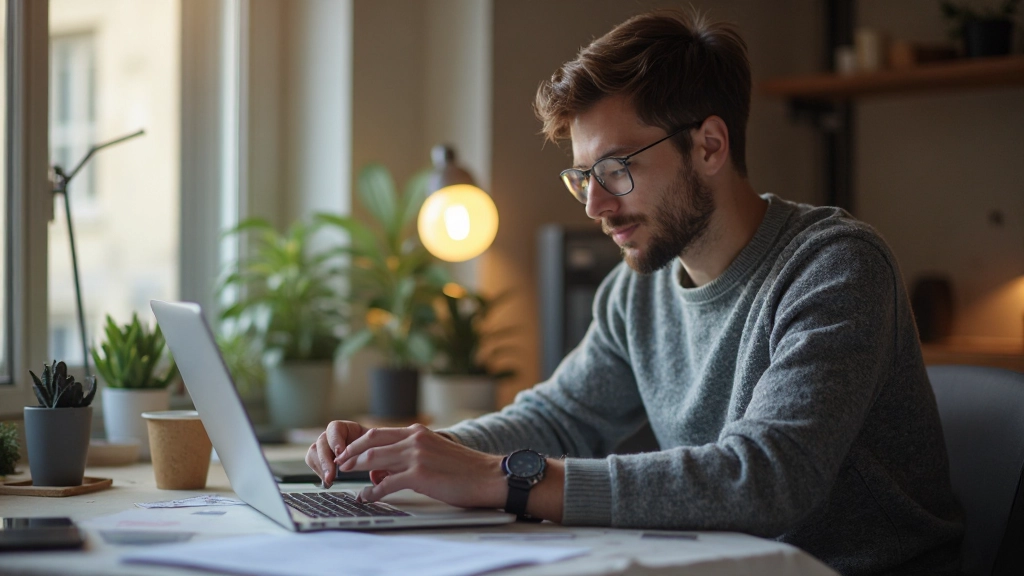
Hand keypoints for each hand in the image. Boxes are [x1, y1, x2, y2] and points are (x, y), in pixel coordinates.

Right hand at [304, 420, 370, 486]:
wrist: (371, 457)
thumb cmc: (372, 449)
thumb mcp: (372, 446)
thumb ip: (366, 449)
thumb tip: (357, 459)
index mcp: (344, 428)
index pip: (334, 428)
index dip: (335, 441)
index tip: (340, 453)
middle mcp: (331, 436)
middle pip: (321, 442)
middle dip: (325, 460)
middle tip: (332, 474)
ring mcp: (324, 447)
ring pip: (313, 452)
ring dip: (321, 467)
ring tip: (330, 479)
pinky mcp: (321, 459)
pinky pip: (313, 463)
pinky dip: (319, 472)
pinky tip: (328, 481)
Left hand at [333, 423, 506, 508]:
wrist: (488, 476)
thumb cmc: (465, 469)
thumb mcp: (435, 451)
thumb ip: (411, 454)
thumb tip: (386, 468)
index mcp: (418, 432)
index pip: (378, 433)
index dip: (358, 443)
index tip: (347, 452)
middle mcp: (414, 439)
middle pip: (370, 442)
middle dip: (350, 453)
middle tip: (339, 463)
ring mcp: (416, 456)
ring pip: (374, 459)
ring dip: (356, 469)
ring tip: (346, 477)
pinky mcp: (419, 474)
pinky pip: (386, 483)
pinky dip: (372, 490)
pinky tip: (367, 495)